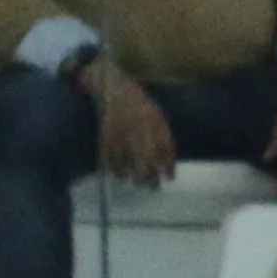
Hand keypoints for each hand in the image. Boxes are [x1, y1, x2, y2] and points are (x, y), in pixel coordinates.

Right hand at [87, 60, 176, 188]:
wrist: (115, 88)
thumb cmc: (141, 105)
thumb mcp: (158, 116)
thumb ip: (166, 138)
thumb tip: (170, 163)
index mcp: (153, 121)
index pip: (163, 148)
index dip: (167, 165)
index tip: (169, 178)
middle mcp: (137, 127)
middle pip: (145, 158)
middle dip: (150, 176)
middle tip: (153, 188)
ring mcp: (120, 131)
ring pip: (127, 160)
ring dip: (132, 175)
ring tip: (137, 184)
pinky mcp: (105, 134)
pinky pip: (109, 156)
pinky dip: (115, 169)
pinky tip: (120, 177)